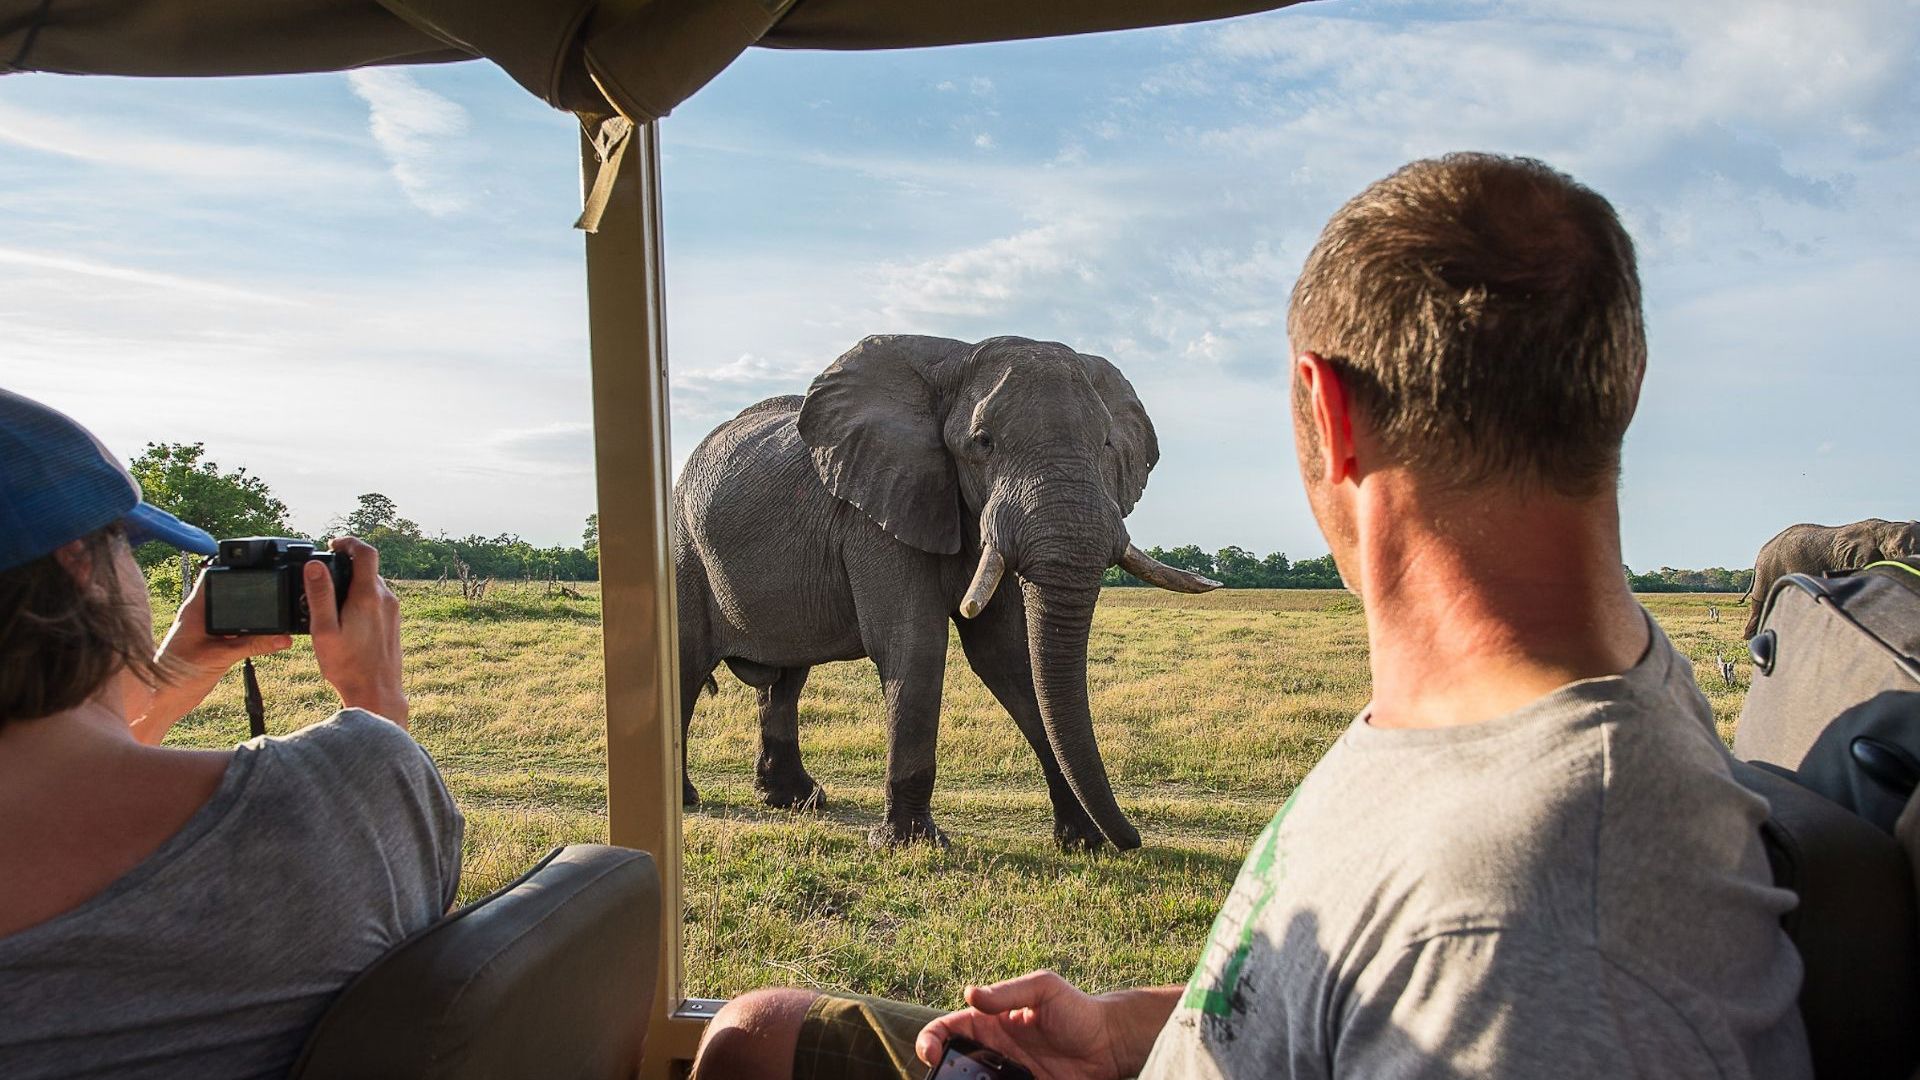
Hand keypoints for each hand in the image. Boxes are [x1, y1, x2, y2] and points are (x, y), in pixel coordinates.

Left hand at [130, 569, 292, 743]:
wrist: (164, 700)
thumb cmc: (176, 675)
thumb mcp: (219, 657)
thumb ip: (252, 646)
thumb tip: (282, 638)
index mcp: (196, 608)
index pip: (215, 576)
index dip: (236, 569)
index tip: (260, 568)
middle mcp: (202, 615)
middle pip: (232, 594)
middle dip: (253, 595)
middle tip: (277, 596)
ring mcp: (210, 630)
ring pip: (237, 615)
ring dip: (254, 618)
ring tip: (276, 619)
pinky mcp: (216, 644)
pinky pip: (239, 633)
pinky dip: (253, 634)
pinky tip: (268, 639)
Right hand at [305, 536, 408, 726]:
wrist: (377, 693)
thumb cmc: (348, 666)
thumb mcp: (324, 630)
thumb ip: (320, 595)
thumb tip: (314, 565)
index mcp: (368, 596)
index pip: (366, 552)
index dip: (349, 541)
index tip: (332, 544)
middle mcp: (386, 599)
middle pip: (368, 568)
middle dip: (346, 565)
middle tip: (323, 575)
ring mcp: (393, 611)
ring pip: (372, 585)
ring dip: (353, 583)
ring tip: (329, 599)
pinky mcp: (393, 623)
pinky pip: (377, 600)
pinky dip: (360, 598)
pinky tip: (344, 617)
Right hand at [916, 972, 1175, 1079]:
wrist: (1110, 1044)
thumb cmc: (1078, 1009)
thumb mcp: (1044, 988)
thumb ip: (1008, 992)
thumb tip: (970, 994)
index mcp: (990, 1020)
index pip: (948, 1028)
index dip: (931, 1038)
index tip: (930, 1052)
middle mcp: (993, 1049)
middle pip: (952, 1060)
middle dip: (939, 1069)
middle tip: (941, 1075)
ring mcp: (1006, 1073)